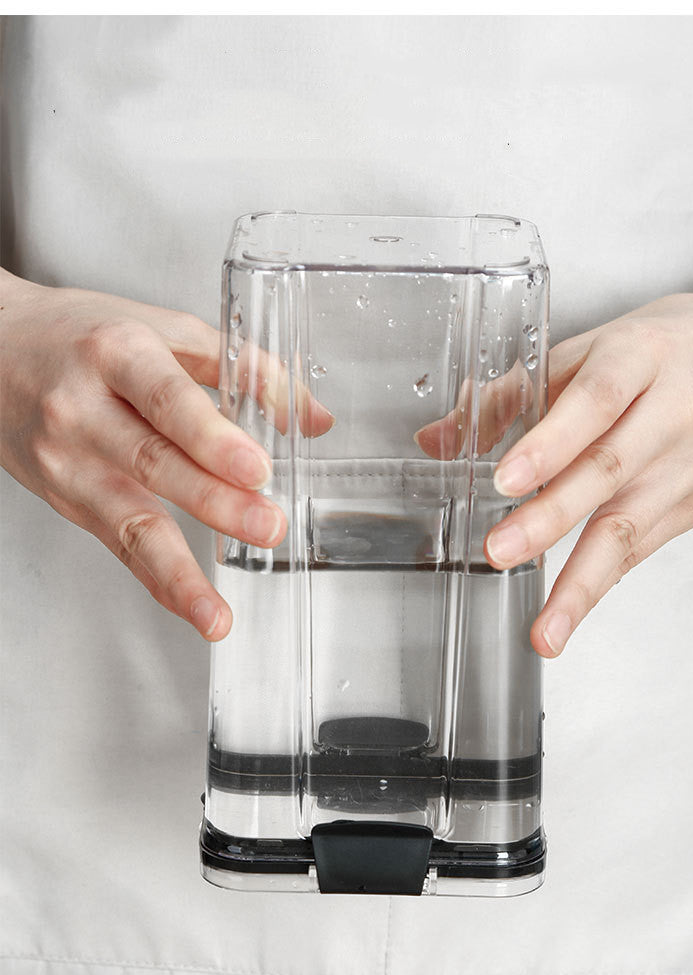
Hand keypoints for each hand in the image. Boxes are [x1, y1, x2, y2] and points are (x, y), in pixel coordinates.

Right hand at [0, 270, 331, 638]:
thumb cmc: (82, 335)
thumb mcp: (164, 330)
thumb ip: (244, 367)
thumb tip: (312, 417)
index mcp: (117, 353)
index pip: (166, 399)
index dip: (211, 436)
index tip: (255, 467)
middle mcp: (84, 409)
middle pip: (152, 462)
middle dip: (215, 502)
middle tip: (268, 526)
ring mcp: (68, 460)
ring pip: (127, 522)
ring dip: (178, 572)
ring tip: (217, 611)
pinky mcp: (65, 499)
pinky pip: (116, 545)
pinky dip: (157, 580)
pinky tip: (191, 605)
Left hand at [485, 275, 692, 656]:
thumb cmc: (666, 348)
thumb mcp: (590, 350)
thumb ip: (510, 395)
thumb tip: (438, 439)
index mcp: (640, 356)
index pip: (595, 401)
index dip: (549, 443)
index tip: (506, 478)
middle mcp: (674, 411)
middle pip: (609, 469)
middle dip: (550, 518)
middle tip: (500, 550)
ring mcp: (691, 464)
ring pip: (631, 527)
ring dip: (581, 583)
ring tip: (544, 628)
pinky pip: (643, 547)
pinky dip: (602, 580)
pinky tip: (570, 608)